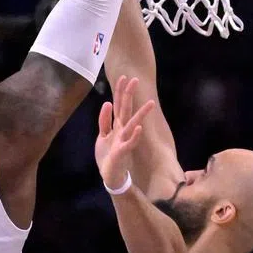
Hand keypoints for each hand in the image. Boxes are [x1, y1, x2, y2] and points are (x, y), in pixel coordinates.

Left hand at [96, 75, 155, 190]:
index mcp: (117, 126)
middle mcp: (122, 130)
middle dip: (130, 95)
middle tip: (135, 79)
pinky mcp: (122, 152)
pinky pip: (130, 143)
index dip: (121, 91)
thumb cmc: (108, 155)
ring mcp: (123, 140)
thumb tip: (107, 102)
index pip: (119, 105)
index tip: (124, 77)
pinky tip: (139, 127)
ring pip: (132, 124)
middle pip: (126, 110)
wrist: (110, 175)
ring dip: (140, 114)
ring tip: (150, 103)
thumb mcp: (102, 135)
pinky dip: (135, 136)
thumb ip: (104, 120)